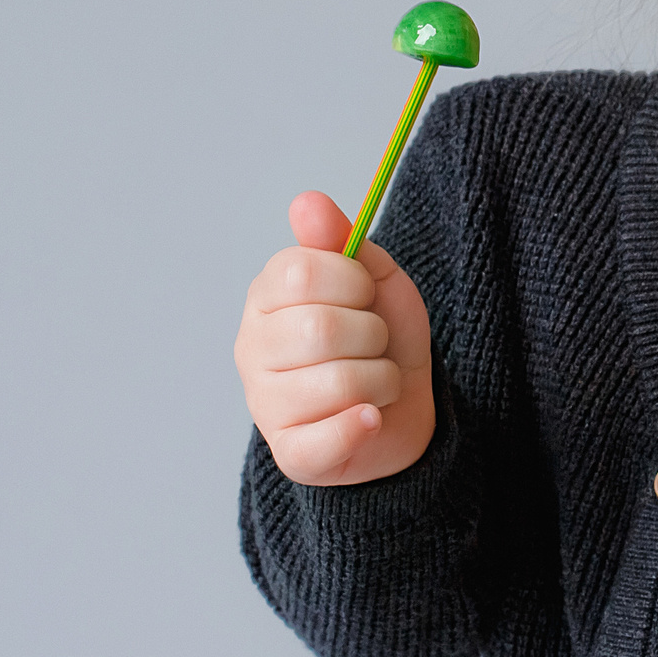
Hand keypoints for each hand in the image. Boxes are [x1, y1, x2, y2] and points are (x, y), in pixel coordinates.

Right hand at [233, 192, 435, 485]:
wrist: (404, 409)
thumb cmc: (381, 338)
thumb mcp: (373, 279)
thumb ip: (342, 240)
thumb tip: (308, 202)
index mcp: (266, 298)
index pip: (300, 270)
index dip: (351, 280)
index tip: (365, 295)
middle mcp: (252, 350)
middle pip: (320, 329)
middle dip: (372, 334)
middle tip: (374, 344)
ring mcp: (265, 405)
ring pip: (338, 383)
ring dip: (381, 379)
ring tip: (375, 380)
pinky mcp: (292, 454)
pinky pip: (329, 437)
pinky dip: (364, 423)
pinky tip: (370, 416)